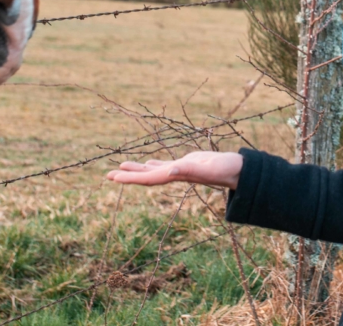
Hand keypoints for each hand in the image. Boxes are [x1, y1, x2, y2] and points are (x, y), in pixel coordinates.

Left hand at [106, 151, 243, 188]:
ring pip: (152, 170)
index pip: (148, 178)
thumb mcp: (205, 167)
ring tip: (120, 167)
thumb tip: (170, 171)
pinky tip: (146, 163)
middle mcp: (173, 174)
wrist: (234, 170)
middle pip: (146, 176)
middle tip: (108, 175)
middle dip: (127, 175)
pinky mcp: (184, 164)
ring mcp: (178, 170)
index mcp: (175, 175)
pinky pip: (163, 165)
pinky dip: (151, 164)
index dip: (131, 178)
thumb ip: (188, 169)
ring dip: (137, 169)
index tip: (115, 177)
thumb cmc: (222, 169)